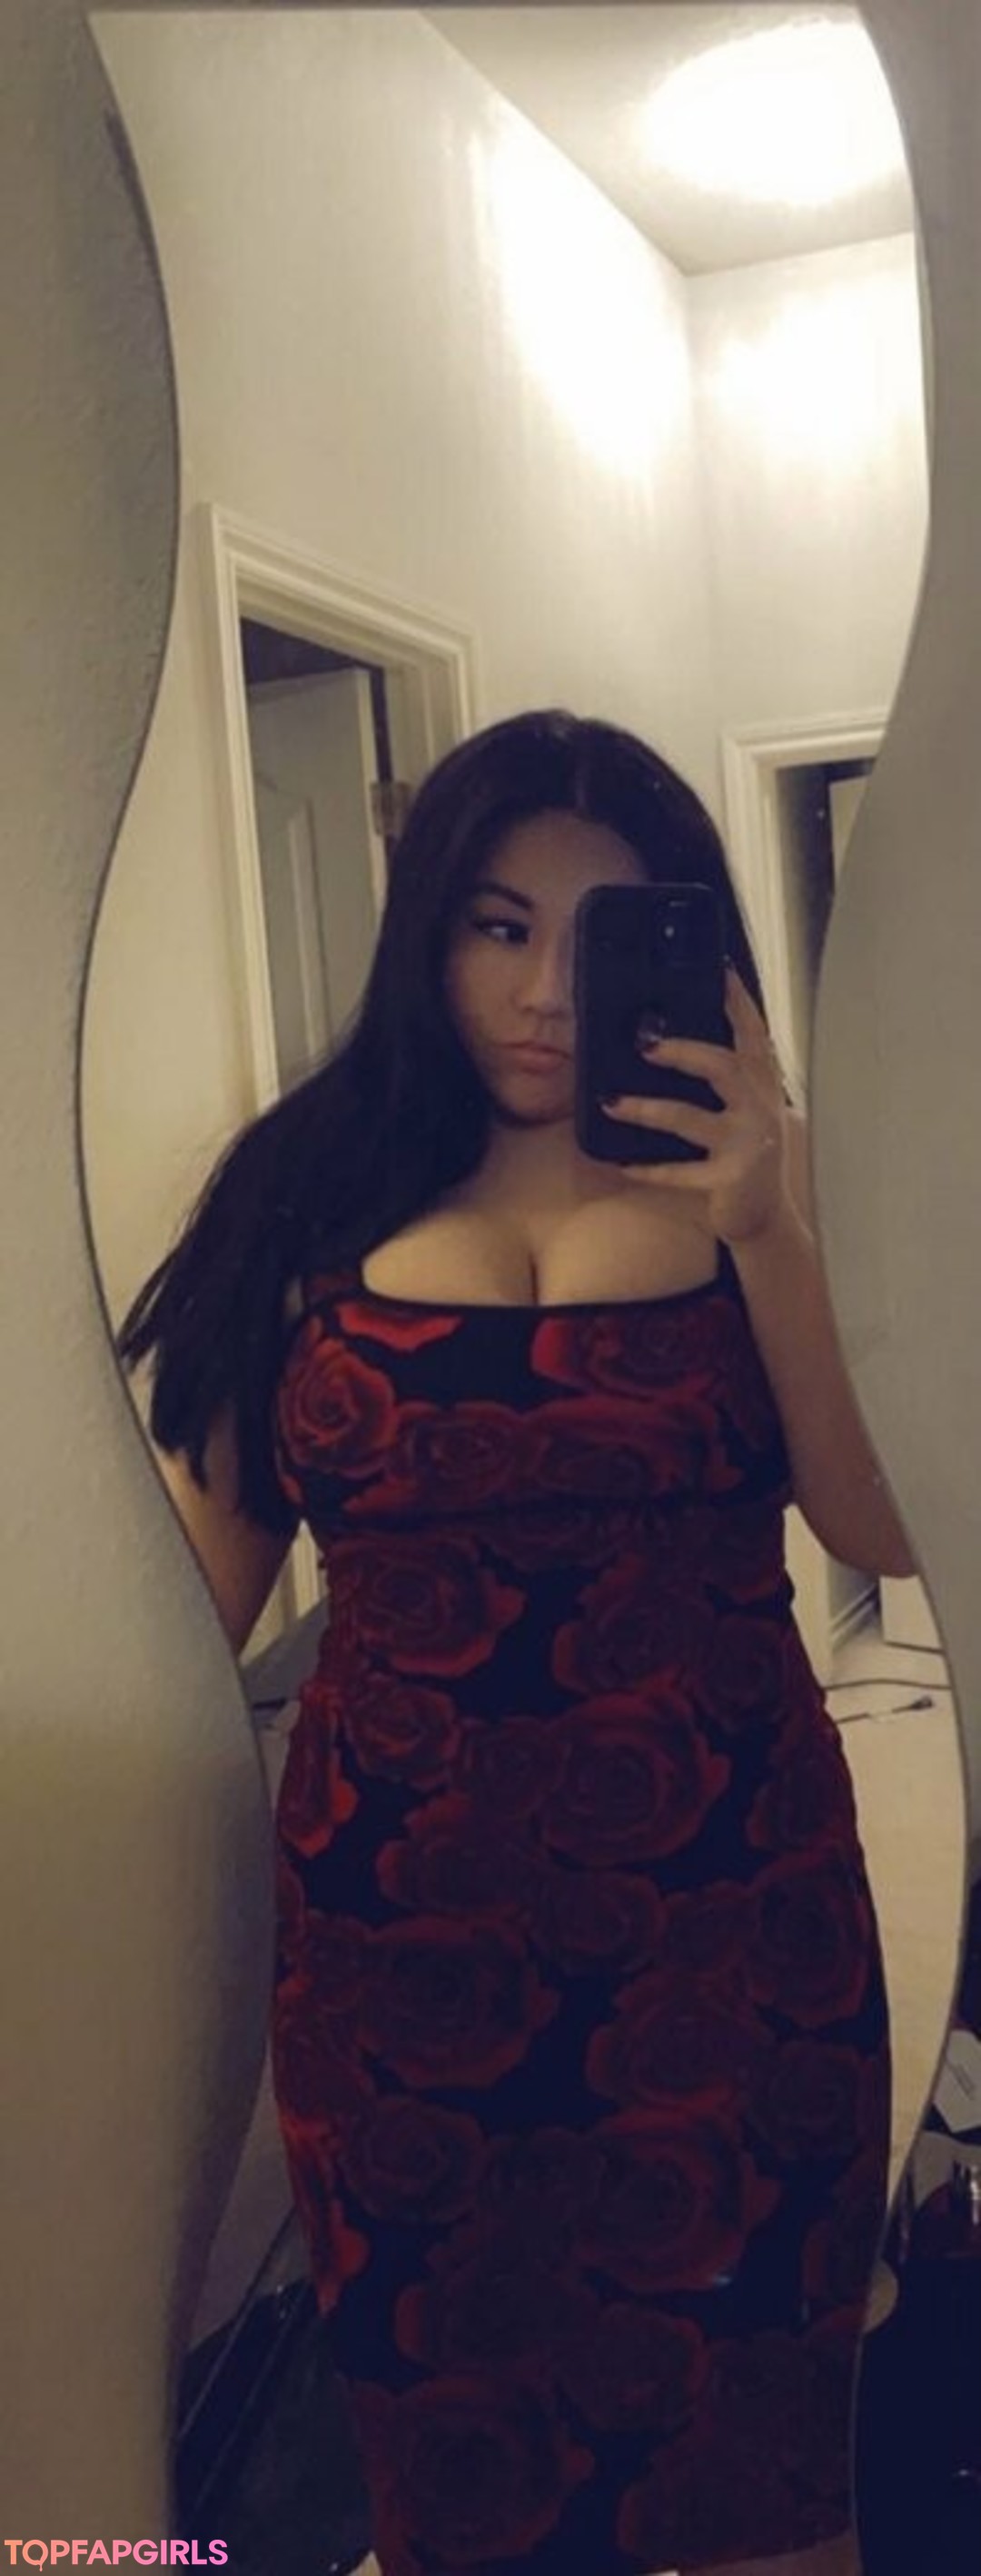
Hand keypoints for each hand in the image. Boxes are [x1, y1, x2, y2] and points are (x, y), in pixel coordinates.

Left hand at [602, 969, 790, 1245]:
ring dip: (646, 1109)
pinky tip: (622, 1165)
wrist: (766, 1217)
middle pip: (722, 1065)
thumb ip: (727, 1076)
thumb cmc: (746, 1153)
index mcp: (763, 1083)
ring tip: (610, 1102)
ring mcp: (746, 1144)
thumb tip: (670, 1037)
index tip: (717, 968)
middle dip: (682, 1051)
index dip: (737, 1000)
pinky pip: (680, 1172)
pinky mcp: (729, 1179)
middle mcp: (759, 1107)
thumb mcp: (746, 1107)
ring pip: (689, 1118)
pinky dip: (650, 1169)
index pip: (753, 1032)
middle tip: (644, 1043)